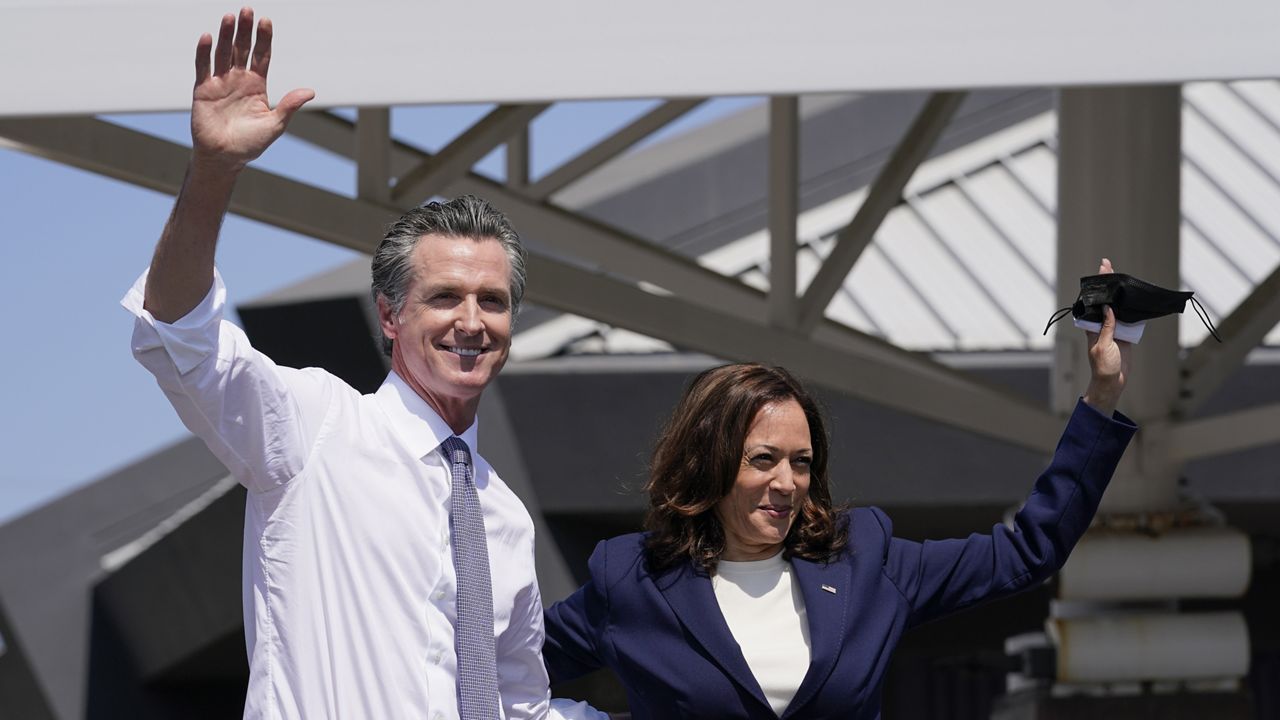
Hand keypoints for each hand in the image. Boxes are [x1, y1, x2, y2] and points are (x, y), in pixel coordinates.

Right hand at [190, 7, 313, 172]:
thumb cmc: (250, 144)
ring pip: (223, 53)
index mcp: (257, 86)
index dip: (264, 39)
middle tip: (247, 9)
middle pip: (242, 49)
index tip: (266, 21)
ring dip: (225, 35)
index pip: (262, 56)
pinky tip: (207, 37)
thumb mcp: (274, 125)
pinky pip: (203, 67)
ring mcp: (220, 82)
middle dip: (245, 30)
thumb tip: (310, 91)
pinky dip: (204, 52)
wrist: (224, 158)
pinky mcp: (203, 89)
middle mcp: (238, 80)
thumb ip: (289, 106)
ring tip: (229, 17)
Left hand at [1083, 258, 1129, 415]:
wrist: (1113, 382)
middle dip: (1109, 285)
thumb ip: (1106, 328)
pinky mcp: (1125, 334)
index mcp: (1092, 325)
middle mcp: (1102, 324)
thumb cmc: (1102, 366)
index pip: (1094, 302)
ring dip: (1121, 295)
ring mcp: (1114, 328)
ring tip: (1124, 277)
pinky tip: (1136, 298)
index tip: (1101, 269)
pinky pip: (1130, 319)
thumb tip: (1109, 309)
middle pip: (1106, 300)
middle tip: (1110, 265)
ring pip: (1119, 308)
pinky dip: (1133, 309)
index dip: (1097, 286)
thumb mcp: (1103, 346)